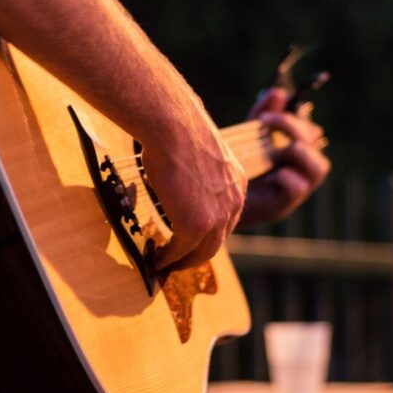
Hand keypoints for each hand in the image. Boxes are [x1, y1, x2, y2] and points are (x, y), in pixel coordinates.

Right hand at [144, 101, 247, 270]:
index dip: (207, 232)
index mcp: (236, 183)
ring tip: (165, 266)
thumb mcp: (197, 153)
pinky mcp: (196, 226)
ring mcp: (217, 217)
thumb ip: (196, 171)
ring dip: (182, 263)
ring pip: (202, 252)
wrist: (173, 125)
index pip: (225, 218)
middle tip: (177, 262)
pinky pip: (181, 251)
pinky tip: (156, 261)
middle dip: (196, 255)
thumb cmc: (176, 128)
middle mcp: (234, 203)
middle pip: (217, 240)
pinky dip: (167, 259)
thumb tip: (176, 171)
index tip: (190, 240)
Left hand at [238, 87, 330, 225]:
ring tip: (270, 152)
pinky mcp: (284, 204)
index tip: (265, 116)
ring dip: (295, 152)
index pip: (310, 129)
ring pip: (319, 166)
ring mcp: (297, 188)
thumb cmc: (234, 165)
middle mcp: (301, 168)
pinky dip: (283, 177)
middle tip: (265, 122)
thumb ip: (263, 113)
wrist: (213, 198)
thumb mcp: (248, 134)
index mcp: (296, 149)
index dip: (293, 119)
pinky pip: (298, 186)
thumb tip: (279, 92)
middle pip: (315, 142)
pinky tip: (267, 176)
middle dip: (291, 127)